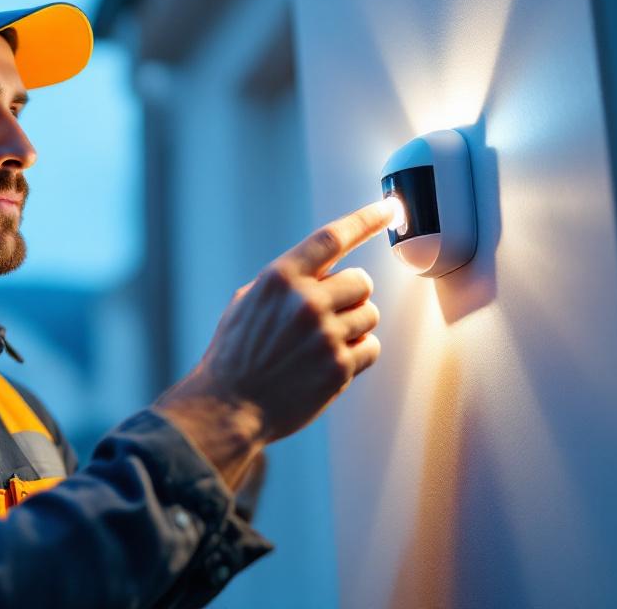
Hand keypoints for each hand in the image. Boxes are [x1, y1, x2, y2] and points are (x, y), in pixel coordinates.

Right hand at [154, 200, 391, 483]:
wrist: (227, 406)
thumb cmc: (234, 355)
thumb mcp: (247, 303)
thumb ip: (285, 283)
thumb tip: (321, 272)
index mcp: (280, 279)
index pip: (332, 237)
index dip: (365, 220)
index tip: (389, 208)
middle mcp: (305, 302)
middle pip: (361, 282)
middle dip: (350, 296)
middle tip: (327, 316)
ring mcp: (325, 335)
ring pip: (369, 315)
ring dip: (353, 327)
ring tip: (320, 344)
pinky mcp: (338, 368)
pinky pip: (371, 348)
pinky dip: (357, 354)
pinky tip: (329, 363)